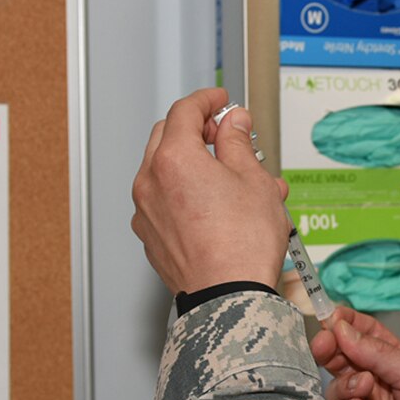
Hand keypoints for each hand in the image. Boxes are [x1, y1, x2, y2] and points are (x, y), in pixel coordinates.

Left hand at [131, 89, 288, 294]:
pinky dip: (186, 194)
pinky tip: (217, 207)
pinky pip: (164, 202)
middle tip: (224, 135)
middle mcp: (150, 182)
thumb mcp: (254, 180)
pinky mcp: (151, 237)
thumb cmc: (242, 244)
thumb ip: (238, 143)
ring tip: (235, 180)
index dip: (207, 101)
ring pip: (165, 172)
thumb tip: (233, 124)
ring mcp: (146, 212)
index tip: (221, 102)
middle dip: (196, 131)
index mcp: (173, 159)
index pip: (184, 111)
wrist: (229, 297)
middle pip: (167, 137)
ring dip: (194, 165)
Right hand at [311, 306, 399, 399]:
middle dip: (332, 349)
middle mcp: (379, 389)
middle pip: (344, 361)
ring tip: (363, 386)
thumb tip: (345, 331)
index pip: (366, 337)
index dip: (347, 325)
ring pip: (336, 390)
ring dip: (344, 382)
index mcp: (398, 366)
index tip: (333, 317)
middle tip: (326, 344)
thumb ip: (381, 354)